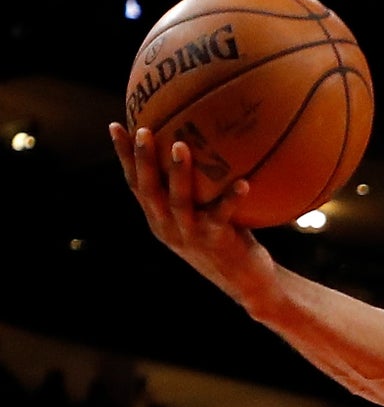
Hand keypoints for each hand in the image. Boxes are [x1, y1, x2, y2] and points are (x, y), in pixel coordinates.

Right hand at [110, 123, 277, 302]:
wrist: (244, 281)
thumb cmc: (226, 238)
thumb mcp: (202, 213)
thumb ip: (197, 187)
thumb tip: (206, 143)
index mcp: (159, 218)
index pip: (135, 183)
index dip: (124, 156)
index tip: (115, 126)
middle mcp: (168, 227)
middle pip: (148, 190)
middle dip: (141, 160)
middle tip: (142, 130)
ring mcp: (190, 235)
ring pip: (178, 201)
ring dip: (177, 173)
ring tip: (180, 146)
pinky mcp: (215, 242)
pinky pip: (222, 215)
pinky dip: (231, 198)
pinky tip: (243, 181)